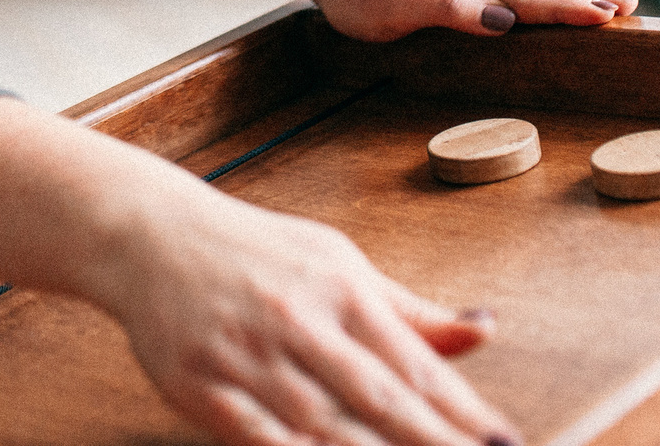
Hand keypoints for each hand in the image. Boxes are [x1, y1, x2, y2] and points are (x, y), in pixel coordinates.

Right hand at [101, 179, 515, 445]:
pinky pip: (258, 441)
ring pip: (323, 429)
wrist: (151, 235)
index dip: (465, 412)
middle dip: (435, 444)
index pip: (415, 363)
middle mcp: (300, 322)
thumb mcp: (338, 262)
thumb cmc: (255, 252)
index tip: (508, 444)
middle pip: (379, 400)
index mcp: (341, 290)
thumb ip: (409, 311)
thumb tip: (484, 330)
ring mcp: (249, 359)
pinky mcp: (203, 388)